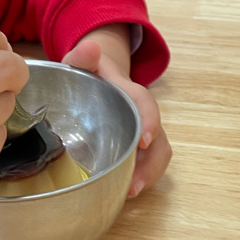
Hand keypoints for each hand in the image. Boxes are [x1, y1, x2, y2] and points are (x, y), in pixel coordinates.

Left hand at [60, 25, 170, 197]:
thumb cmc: (88, 72)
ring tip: (130, 192)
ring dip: (149, 174)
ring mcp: (141, 132)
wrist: (97, 77)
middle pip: (158, 138)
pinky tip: (124, 190)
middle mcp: (141, 115)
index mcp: (129, 93)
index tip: (144, 141)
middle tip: (135, 184)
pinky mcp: (135, 146)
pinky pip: (147, 162)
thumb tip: (90, 48)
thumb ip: (82, 56)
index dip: (149, 121)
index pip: (145, 104)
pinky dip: (142, 177)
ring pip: (157, 154)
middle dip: (152, 162)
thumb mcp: (81, 62)